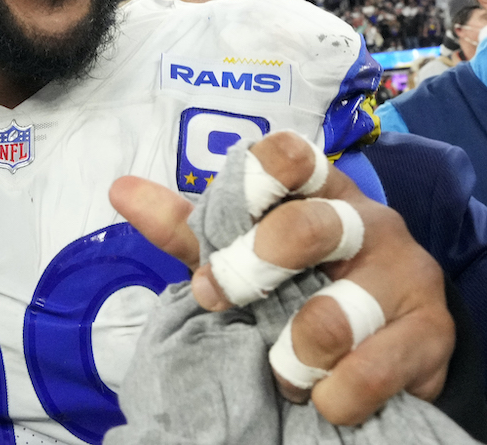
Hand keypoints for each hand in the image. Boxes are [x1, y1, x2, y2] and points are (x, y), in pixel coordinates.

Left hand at [109, 130, 452, 424]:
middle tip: (221, 301)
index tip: (219, 238)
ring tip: (285, 369)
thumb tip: (120, 189)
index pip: (290, 156)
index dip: (251, 184)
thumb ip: (185, 227)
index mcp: (318, 191)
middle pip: (306, 228)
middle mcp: (368, 221)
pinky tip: (325, 396)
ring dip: (293, 356)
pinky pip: (370, 370)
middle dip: (250, 273)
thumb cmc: (301, 284)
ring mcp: (405, 275)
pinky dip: (334, 394)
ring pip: (333, 316)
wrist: (387, 344)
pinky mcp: (431, 332)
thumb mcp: (242, 252)